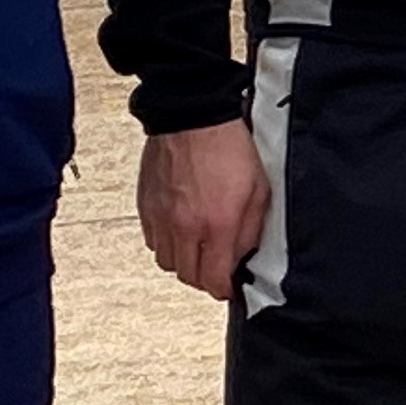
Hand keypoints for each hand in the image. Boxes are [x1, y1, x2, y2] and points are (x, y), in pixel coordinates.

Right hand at [137, 120, 271, 302]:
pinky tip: (180, 228)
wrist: (193, 115)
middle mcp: (184, 227)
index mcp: (216, 226)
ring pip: (166, 261)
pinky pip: (152, 239)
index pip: (213, 280)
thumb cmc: (228, 147)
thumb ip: (250, 231)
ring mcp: (161, 217)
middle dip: (204, 278)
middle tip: (215, 267)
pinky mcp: (146, 205)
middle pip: (187, 277)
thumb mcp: (258, 191)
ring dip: (183, 260)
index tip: (228, 285)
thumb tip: (242, 257)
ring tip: (197, 247)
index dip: (223, 289)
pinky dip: (166, 241)